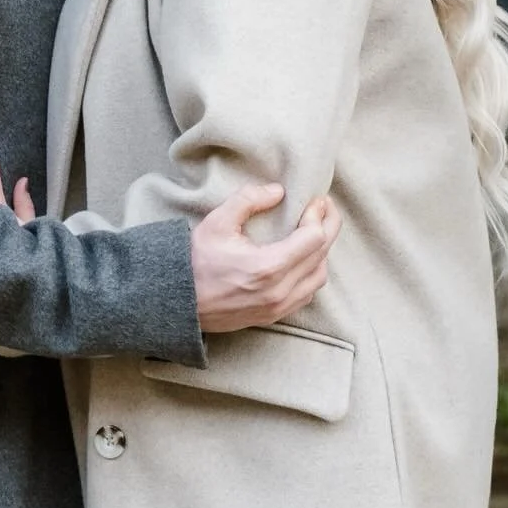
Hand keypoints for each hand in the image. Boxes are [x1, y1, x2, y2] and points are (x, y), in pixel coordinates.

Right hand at [190, 184, 340, 332]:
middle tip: (324, 208)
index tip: (315, 201)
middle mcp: (279, 290)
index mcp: (269, 266)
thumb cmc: (195, 262)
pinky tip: (302, 259)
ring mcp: (279, 306)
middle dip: (328, 227)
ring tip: (313, 231)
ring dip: (321, 252)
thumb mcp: (216, 223)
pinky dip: (312, 273)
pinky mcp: (274, 315)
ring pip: (319, 277)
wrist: (178, 303)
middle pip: (322, 255)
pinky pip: (307, 293)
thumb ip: (247, 200)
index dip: (319, 215)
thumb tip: (278, 191)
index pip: (314, 237)